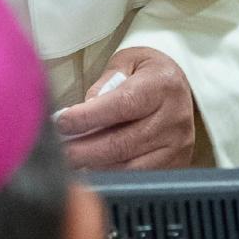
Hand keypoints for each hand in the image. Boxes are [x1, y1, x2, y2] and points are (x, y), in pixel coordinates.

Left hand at [54, 46, 195, 169]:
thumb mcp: (127, 62)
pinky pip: (139, 177)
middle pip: (123, 142)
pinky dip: (113, 174)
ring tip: (70, 160)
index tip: (62, 122)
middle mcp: (174, 118)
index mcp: (162, 85)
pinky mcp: (176, 164)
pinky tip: (92, 168)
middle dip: (85, 149)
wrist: (178, 86)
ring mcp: (177, 145)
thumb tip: (85, 109)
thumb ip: (105, 82)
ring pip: (130, 165)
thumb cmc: (148, 72)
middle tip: (59, 151)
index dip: (89, 116)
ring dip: (95, 165)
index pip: (123, 104)